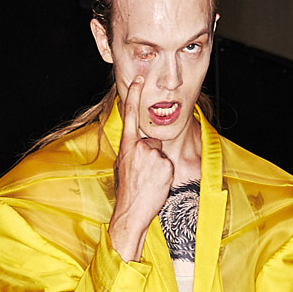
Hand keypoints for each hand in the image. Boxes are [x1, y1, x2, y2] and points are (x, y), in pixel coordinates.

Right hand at [108, 77, 174, 261]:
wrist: (130, 213)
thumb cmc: (127, 192)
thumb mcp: (124, 166)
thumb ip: (132, 152)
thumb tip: (141, 147)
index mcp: (126, 146)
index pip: (130, 114)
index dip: (134, 95)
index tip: (138, 79)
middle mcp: (139, 146)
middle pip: (153, 142)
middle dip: (152, 156)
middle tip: (143, 175)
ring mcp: (152, 155)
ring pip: (161, 154)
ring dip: (158, 167)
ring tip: (149, 182)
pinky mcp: (165, 164)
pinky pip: (169, 165)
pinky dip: (165, 175)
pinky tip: (156, 184)